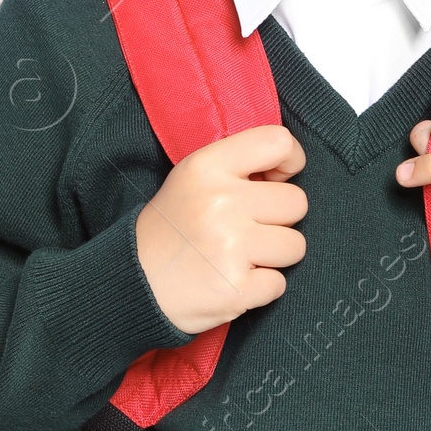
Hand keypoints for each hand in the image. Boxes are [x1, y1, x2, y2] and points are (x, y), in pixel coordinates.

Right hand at [135, 124, 307, 332]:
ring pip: (295, 245)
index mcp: (207, 167)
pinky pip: (279, 283)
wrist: (133, 284)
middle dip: (278, 220)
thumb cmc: (170, 230)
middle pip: (296, 202)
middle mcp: (220, 202)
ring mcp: (230, 246)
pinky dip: (260, 288)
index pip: (277, 142)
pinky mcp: (236, 288)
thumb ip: (236, 167)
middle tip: (243, 230)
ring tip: (237, 257)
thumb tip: (286, 171)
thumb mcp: (191, 180)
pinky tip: (231, 280)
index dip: (289, 161)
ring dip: (272, 256)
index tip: (275, 179)